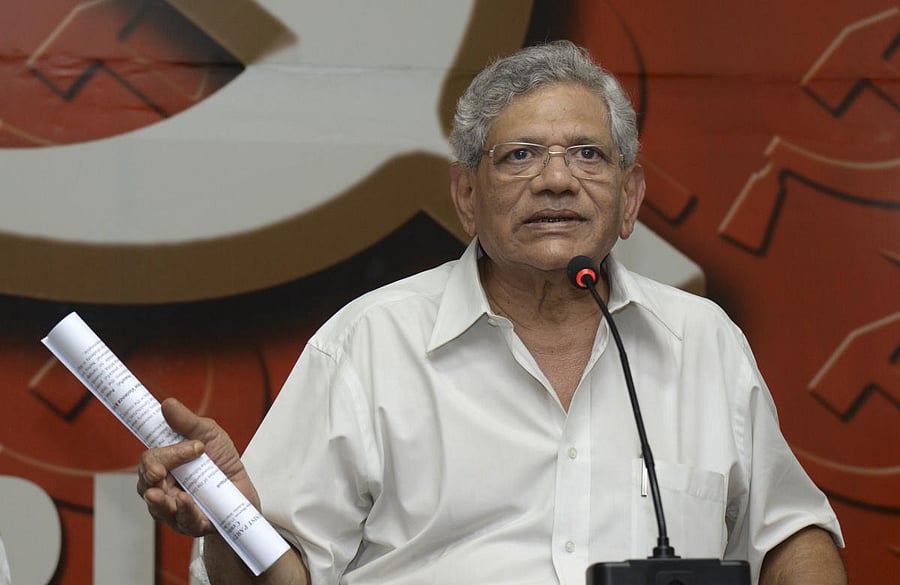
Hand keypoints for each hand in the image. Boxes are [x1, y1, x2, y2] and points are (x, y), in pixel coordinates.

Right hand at [137, 398, 258, 535]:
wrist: (243, 494)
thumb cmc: (222, 464)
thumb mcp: (210, 435)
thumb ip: (188, 422)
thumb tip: (168, 404)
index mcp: (164, 466)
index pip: (147, 462)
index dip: (148, 462)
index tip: (156, 463)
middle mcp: (163, 489)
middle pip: (147, 483)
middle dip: (153, 475)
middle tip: (162, 471)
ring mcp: (174, 509)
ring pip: (158, 506)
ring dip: (161, 500)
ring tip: (168, 493)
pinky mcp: (190, 525)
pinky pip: (182, 521)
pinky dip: (183, 511)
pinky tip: (185, 501)